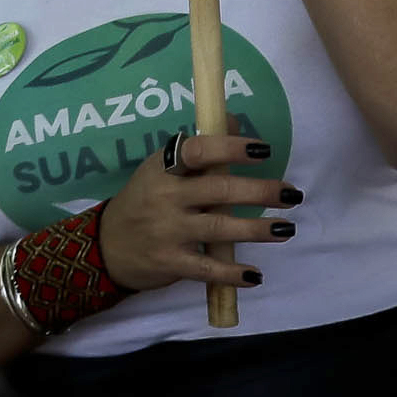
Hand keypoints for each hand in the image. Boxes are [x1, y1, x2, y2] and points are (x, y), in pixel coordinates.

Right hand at [95, 132, 290, 294]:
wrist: (106, 246)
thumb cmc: (143, 201)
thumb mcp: (160, 169)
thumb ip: (198, 151)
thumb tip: (236, 121)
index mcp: (163, 167)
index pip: (198, 151)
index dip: (231, 148)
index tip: (263, 151)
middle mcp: (165, 196)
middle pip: (218, 190)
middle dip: (259, 191)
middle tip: (291, 193)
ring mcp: (167, 231)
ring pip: (218, 228)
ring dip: (255, 229)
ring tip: (285, 228)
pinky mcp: (170, 263)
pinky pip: (207, 269)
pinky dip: (232, 273)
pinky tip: (255, 274)